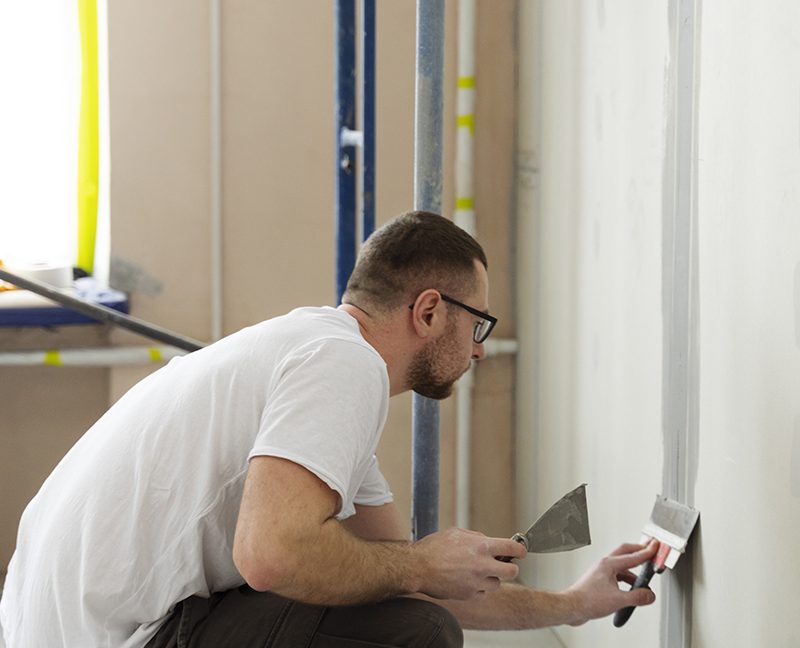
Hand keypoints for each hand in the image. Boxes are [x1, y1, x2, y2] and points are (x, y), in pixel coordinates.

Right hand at [412, 527, 526, 600]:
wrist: (418, 567)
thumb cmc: (434, 548)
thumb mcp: (457, 533)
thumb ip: (476, 537)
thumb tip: (488, 540)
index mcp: (482, 546)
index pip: (513, 549)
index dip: (520, 550)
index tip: (520, 551)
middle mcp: (483, 565)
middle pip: (513, 571)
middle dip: (510, 568)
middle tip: (502, 565)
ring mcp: (477, 582)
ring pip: (497, 584)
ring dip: (491, 578)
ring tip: (476, 572)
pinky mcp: (469, 595)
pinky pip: (483, 594)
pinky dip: (479, 588)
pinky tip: (468, 580)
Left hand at [563, 540, 658, 625]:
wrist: (573, 607)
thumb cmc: (588, 600)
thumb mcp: (618, 600)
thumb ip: (637, 597)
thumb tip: (649, 595)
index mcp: (609, 564)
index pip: (633, 555)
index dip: (647, 551)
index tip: (656, 546)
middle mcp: (605, 565)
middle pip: (626, 553)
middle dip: (639, 551)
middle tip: (650, 550)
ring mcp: (602, 572)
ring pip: (622, 566)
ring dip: (634, 570)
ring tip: (644, 578)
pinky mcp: (600, 581)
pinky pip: (617, 576)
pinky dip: (627, 580)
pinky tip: (631, 589)